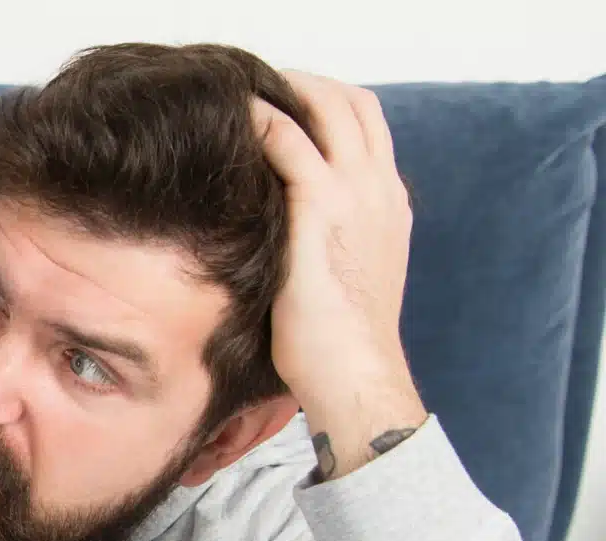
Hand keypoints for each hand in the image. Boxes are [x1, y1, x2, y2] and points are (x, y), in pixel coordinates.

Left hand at [254, 71, 427, 480]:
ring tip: (238, 97)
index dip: (327, 110)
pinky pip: (288, 138)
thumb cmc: (335, 350)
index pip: (368, 132)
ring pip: (327, 105)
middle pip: (354, 104)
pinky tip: (229, 124)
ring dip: (282, 90)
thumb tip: (273, 252)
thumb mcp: (336, 286)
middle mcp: (381, 191)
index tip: (284, 111)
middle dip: (306, 86)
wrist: (356, 376)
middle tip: (256, 91)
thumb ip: (319, 251)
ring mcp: (357, 194)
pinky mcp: (322, 207)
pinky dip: (259, 119)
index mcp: (389, 208)